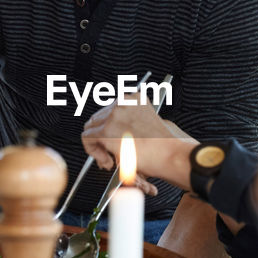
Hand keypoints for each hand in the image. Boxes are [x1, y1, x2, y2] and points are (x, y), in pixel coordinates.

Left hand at [81, 102, 197, 192]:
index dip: (109, 128)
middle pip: (98, 118)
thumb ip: (129, 122)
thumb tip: (115, 132)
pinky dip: (93, 151)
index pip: (110, 110)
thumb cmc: (163, 146)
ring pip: (91, 128)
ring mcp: (114, 115)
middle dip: (101, 137)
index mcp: (135, 98)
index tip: (114, 141)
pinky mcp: (106, 130)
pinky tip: (107, 159)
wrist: (169, 154)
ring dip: (98, 145)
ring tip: (111, 158)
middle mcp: (123, 102)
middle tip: (111, 154)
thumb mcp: (147, 124)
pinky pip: (87, 139)